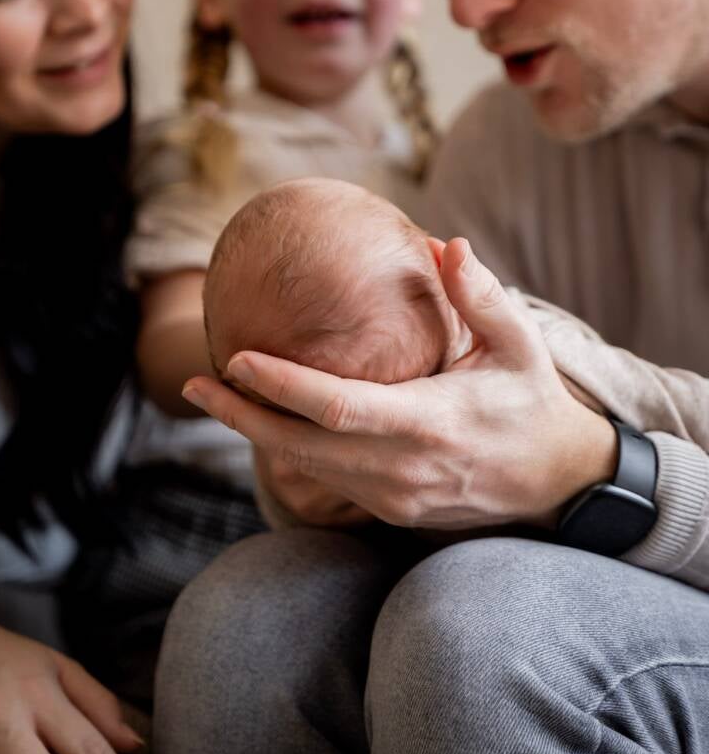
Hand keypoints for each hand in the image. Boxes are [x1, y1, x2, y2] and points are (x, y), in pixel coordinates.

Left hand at [183, 239, 616, 531]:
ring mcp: (395, 496)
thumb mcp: (521, 344)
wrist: (559, 484)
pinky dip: (288, 450)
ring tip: (212, 394)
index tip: (238, 356)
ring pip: (306, 468)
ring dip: (255, 433)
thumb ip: (481, 296)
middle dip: (242, 415)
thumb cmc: (533, 402)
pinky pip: (326, 481)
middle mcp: (404, 468)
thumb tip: (446, 244)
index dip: (283, 386)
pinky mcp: (392, 510)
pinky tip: (261, 421)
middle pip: (302, 446)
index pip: (339, 408)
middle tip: (194, 380)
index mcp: (431, 422)